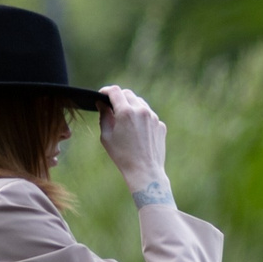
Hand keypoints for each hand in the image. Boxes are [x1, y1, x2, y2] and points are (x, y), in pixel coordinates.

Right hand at [97, 86, 173, 205]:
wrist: (145, 171)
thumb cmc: (122, 156)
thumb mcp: (107, 136)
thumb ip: (104, 116)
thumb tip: (102, 104)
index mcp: (126, 112)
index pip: (115, 91)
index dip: (106, 90)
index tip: (102, 94)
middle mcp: (141, 110)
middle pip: (128, 94)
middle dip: (119, 97)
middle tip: (112, 106)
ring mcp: (153, 117)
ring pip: (140, 103)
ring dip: (131, 106)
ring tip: (125, 118)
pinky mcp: (160, 125)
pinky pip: (149, 116)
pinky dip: (141, 118)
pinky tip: (137, 131)